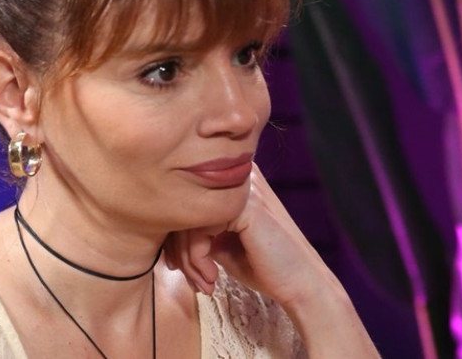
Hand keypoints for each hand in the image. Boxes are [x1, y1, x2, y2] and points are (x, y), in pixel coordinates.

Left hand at [164, 163, 335, 307]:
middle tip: (193, 280)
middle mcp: (237, 176)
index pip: (185, 199)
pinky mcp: (245, 206)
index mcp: (231, 181)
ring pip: (188, 219)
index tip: (179, 267)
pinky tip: (212, 278)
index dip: (176, 237)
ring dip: (189, 260)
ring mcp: (242, 188)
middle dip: (180, 251)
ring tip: (203, 283)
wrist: (299, 284)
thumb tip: (162, 229)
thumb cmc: (262, 265)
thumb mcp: (221, 242)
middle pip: (183, 207)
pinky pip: (200, 228)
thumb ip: (197, 228)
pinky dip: (198, 259)